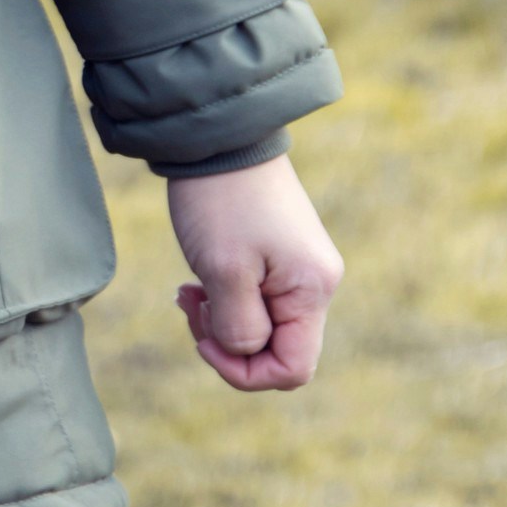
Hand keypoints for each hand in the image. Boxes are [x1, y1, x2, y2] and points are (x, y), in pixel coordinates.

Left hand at [167, 157, 342, 391]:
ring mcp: (298, 267)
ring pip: (262, 325)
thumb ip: (240, 327)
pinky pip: (256, 300)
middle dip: (228, 342)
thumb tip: (247, 354)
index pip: (292, 369)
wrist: (217, 135)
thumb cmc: (220, 200)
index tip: (203, 338)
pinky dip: (225, 298)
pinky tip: (198, 280)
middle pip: (277, 349)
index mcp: (312, 290)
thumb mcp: (224, 271)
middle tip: (191, 304)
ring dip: (222, 319)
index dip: (243, 372)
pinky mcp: (278, 254)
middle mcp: (316, 283)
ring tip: (189, 290)